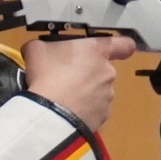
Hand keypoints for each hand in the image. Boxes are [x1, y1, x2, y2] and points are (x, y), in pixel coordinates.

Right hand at [23, 34, 137, 131]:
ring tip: (63, 97)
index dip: (120, 47)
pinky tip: (68, 110)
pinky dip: (84, 109)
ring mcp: (108, 95)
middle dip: (86, 73)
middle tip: (65, 77)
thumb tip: (39, 50)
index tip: (114, 51)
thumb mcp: (36, 50)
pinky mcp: (104, 115)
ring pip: (98, 90)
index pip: (124, 45)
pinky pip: (94, 109)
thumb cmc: (47, 75)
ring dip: (85, 92)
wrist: (52, 112)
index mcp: (97, 51)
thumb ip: (43, 46)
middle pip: (102, 70)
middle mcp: (108, 72)